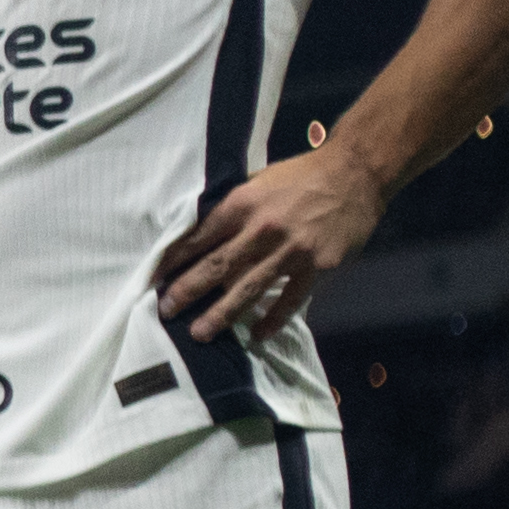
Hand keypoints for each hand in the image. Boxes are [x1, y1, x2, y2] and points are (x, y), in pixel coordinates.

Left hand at [152, 143, 385, 344]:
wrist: (355, 173)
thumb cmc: (301, 175)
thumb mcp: (257, 182)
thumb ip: (232, 210)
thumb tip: (199, 235)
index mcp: (242, 205)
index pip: (198, 238)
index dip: (173, 261)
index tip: (153, 279)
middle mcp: (262, 229)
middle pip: (216, 267)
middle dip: (187, 291)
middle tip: (165, 312)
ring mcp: (291, 251)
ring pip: (248, 288)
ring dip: (221, 313)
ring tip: (199, 333)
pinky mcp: (319, 266)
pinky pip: (291, 300)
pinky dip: (273, 320)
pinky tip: (256, 335)